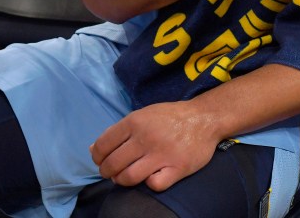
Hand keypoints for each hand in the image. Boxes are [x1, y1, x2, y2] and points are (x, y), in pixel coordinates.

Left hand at [91, 101, 216, 190]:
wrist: (206, 118)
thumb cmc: (171, 117)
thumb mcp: (143, 115)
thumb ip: (119, 131)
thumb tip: (93, 150)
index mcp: (136, 121)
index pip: (102, 146)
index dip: (98, 158)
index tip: (104, 161)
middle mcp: (146, 137)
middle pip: (112, 165)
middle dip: (108, 172)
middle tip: (114, 172)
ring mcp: (163, 153)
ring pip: (128, 178)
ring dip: (123, 180)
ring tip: (128, 176)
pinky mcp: (178, 167)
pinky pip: (154, 184)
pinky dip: (150, 183)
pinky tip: (153, 175)